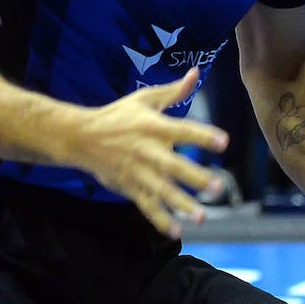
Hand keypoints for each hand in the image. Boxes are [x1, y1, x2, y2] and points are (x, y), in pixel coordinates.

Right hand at [79, 68, 228, 237]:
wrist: (80, 137)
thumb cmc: (118, 115)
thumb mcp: (145, 99)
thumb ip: (174, 91)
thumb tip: (197, 72)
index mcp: (154, 126)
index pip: (183, 130)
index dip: (203, 136)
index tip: (224, 142)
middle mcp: (147, 150)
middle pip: (174, 166)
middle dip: (196, 177)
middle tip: (218, 186)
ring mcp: (137, 171)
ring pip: (161, 191)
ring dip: (181, 204)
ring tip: (202, 216)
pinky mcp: (129, 186)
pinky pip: (146, 205)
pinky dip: (160, 219)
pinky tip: (176, 231)